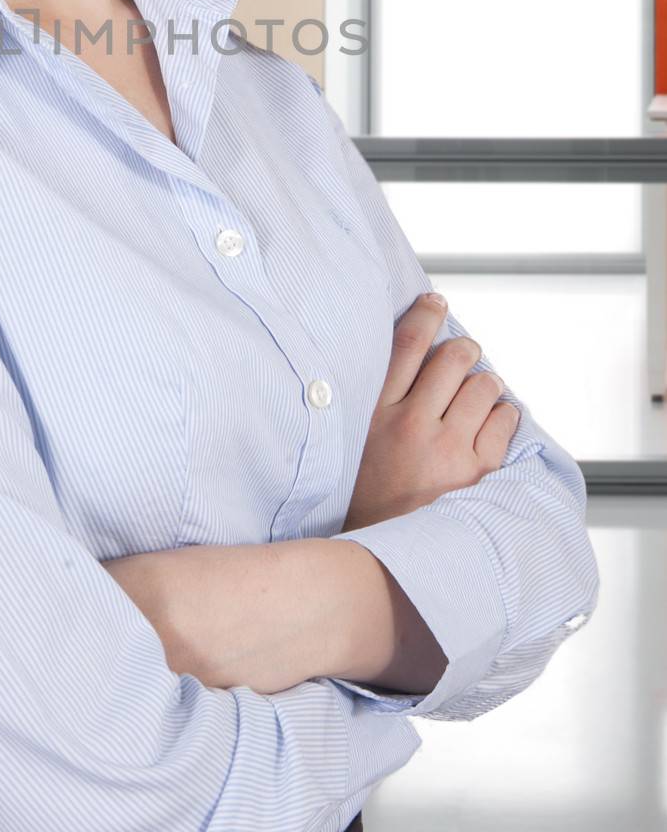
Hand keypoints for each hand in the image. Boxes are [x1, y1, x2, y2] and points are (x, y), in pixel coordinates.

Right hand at [342, 291, 520, 532]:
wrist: (381, 559)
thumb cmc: (368, 499)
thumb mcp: (357, 441)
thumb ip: (380, 401)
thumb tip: (415, 359)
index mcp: (375, 414)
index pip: (406, 344)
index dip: (425, 315)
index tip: (435, 302)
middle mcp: (411, 426)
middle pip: (453, 357)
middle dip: (464, 350)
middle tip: (463, 357)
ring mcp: (448, 450)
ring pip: (484, 385)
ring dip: (484, 384)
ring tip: (476, 397)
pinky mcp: (477, 473)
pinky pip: (504, 421)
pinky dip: (503, 415)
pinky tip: (491, 423)